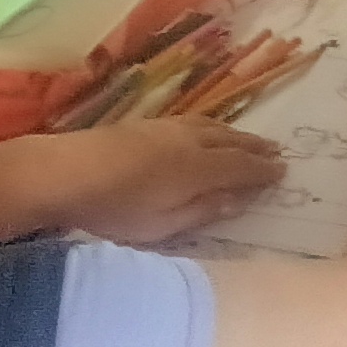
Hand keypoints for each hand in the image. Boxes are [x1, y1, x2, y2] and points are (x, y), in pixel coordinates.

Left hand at [45, 118, 283, 243]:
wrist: (61, 172)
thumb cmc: (114, 209)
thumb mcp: (162, 224)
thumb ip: (203, 210)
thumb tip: (241, 199)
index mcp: (198, 167)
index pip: (242, 166)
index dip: (264, 170)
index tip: (284, 172)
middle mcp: (189, 141)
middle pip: (231, 141)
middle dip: (255, 147)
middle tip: (276, 152)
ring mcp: (166, 128)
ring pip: (212, 126)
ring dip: (236, 134)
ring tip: (250, 139)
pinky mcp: (146, 124)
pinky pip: (194, 122)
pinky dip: (212, 127)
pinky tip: (208, 131)